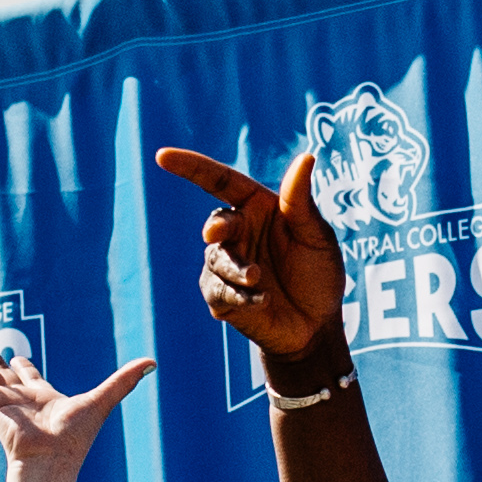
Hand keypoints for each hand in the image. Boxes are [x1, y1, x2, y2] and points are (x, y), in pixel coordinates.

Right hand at [0, 329, 154, 476]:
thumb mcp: (102, 400)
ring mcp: (4, 402)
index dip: (21, 366)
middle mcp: (21, 399)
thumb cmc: (76, 438)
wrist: (50, 461)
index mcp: (43, 398)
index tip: (13, 356)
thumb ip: (124, 380)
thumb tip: (153, 361)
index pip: (27, 377)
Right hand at [152, 150, 347, 384]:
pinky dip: (240, 296)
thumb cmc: (319, 273)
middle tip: (218, 234)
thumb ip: (301, 201)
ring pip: (215, 259)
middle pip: (215, 223)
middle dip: (217, 229)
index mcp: (256, 208)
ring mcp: (226, 265)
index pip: (219, 181)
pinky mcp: (220, 296)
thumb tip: (307, 156)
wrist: (317, 325)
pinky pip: (218, 291)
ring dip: (236, 269)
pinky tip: (262, 301)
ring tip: (259, 280)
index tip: (161, 156)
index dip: (190, 167)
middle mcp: (237, 232)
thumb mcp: (316, 236)